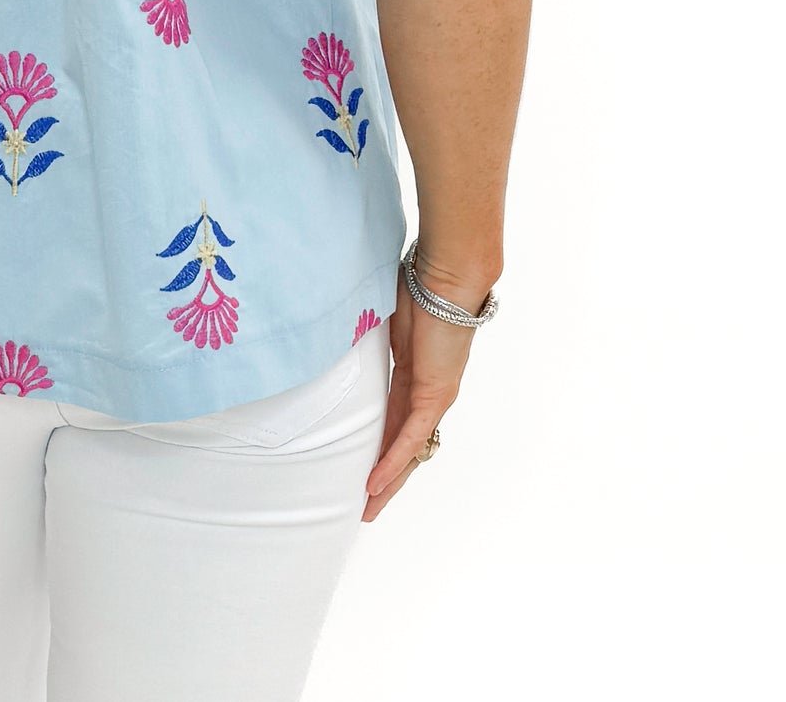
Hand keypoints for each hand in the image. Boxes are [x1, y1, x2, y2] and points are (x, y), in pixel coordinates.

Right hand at [361, 263, 490, 520]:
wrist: (447, 276)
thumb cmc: (418, 285)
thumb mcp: (385, 320)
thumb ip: (368, 338)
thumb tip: (339, 333)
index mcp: (415, 375)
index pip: (393, 422)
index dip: (379, 448)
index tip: (362, 470)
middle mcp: (427, 393)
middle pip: (402, 445)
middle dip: (384, 479)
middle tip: (364, 507)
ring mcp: (433, 396)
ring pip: (408, 450)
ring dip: (388, 482)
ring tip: (368, 509)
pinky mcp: (435, 394)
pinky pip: (410, 436)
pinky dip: (392, 461)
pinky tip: (375, 484)